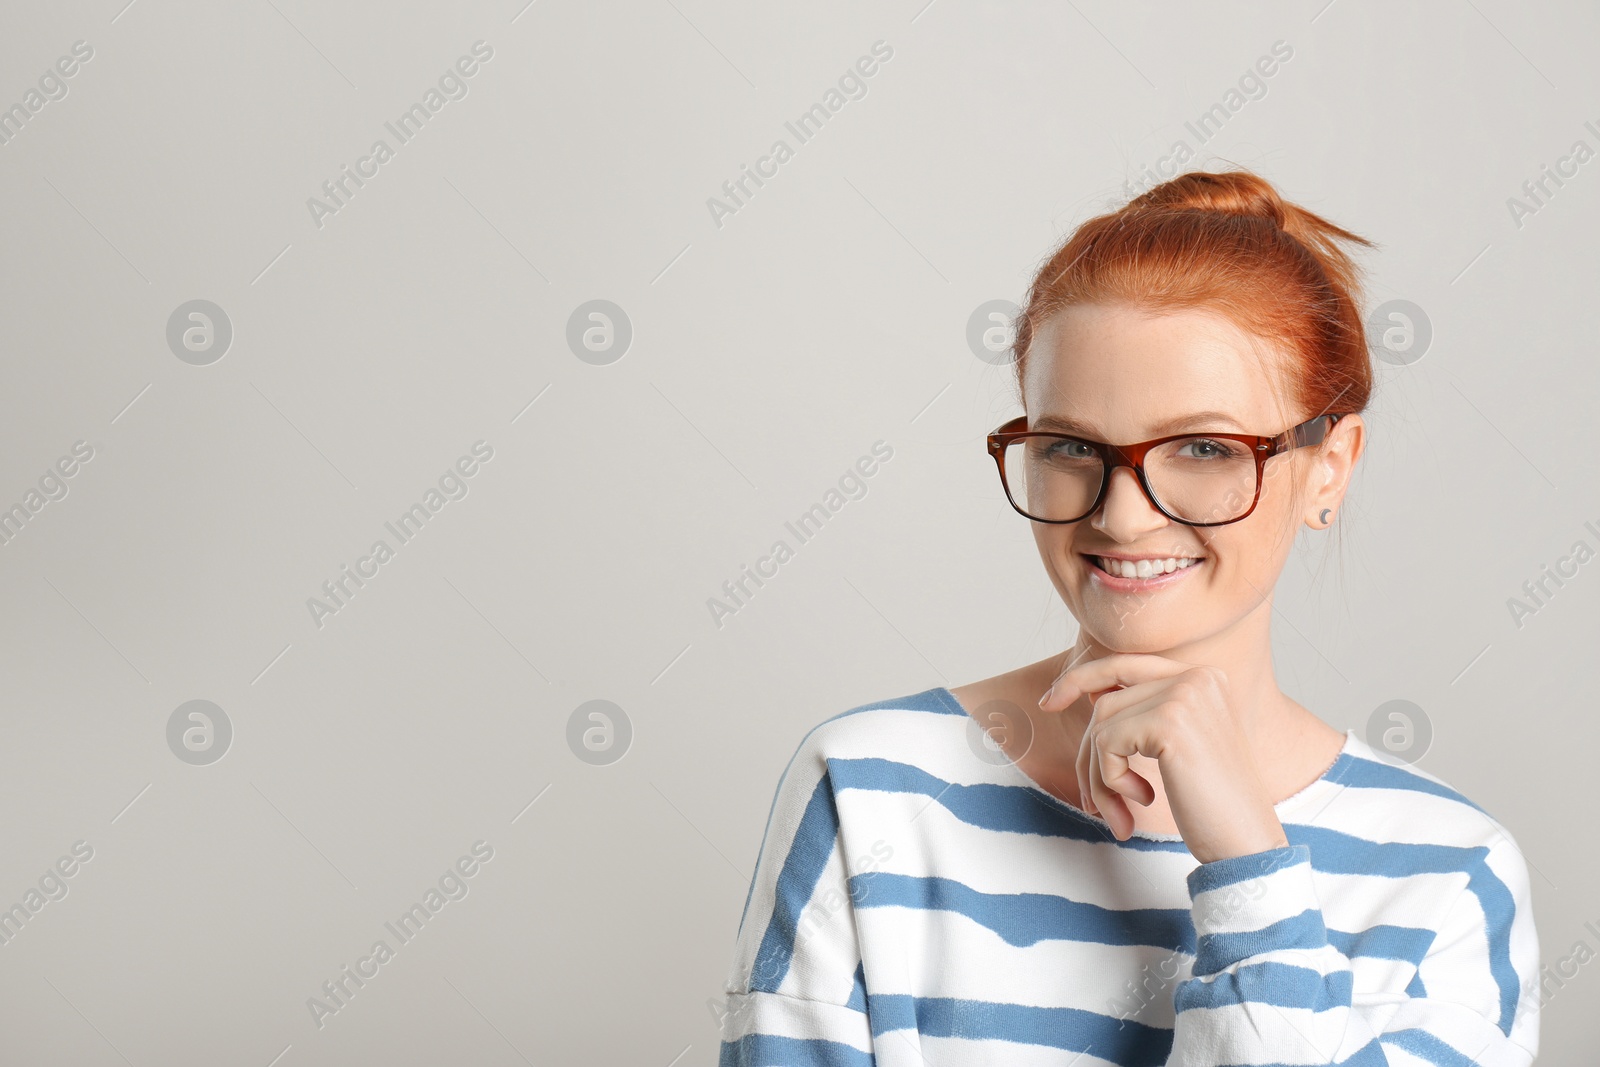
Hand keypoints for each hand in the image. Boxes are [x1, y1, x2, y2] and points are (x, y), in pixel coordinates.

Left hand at [1038, 653, 1289, 863]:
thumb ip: (1144, 713)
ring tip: (1120, 812)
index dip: (1081, 677)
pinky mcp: (1169, 721)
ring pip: (1101, 723)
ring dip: (1100, 776)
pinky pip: (1106, 743)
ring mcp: (1184, 694)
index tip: (1050, 701)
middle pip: (1106, 696)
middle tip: (1088, 795)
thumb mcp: (1179, 747)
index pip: (1126, 662)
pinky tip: (1142, 801)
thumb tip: (1090, 693)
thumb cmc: (1212, 805)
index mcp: (1203, 677)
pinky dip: (1110, 778)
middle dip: (1087, 747)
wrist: (1247, 844)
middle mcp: (1196, 676)